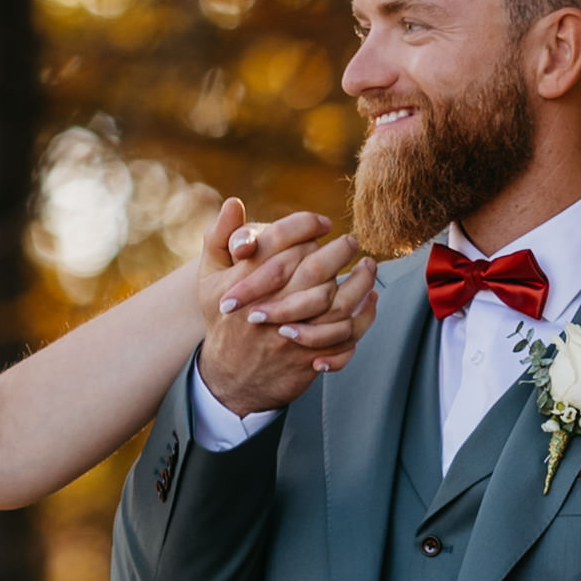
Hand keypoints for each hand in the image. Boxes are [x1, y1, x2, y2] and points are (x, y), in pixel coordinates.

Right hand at [197, 209, 378, 416]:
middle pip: (315, 270)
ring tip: (369, 266)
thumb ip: (220, 237)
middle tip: (352, 241)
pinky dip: (363, 316)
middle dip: (340, 251)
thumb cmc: (224, 319)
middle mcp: (269, 307)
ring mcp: (290, 335)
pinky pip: (345, 335)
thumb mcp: (210, 278)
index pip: (281, 242)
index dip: (307, 227)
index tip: (324, 223)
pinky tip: (370, 300)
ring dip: (360, 282)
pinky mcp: (307, 358)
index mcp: (244, 283)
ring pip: (337, 303)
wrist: (229, 378)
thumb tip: (233, 202)